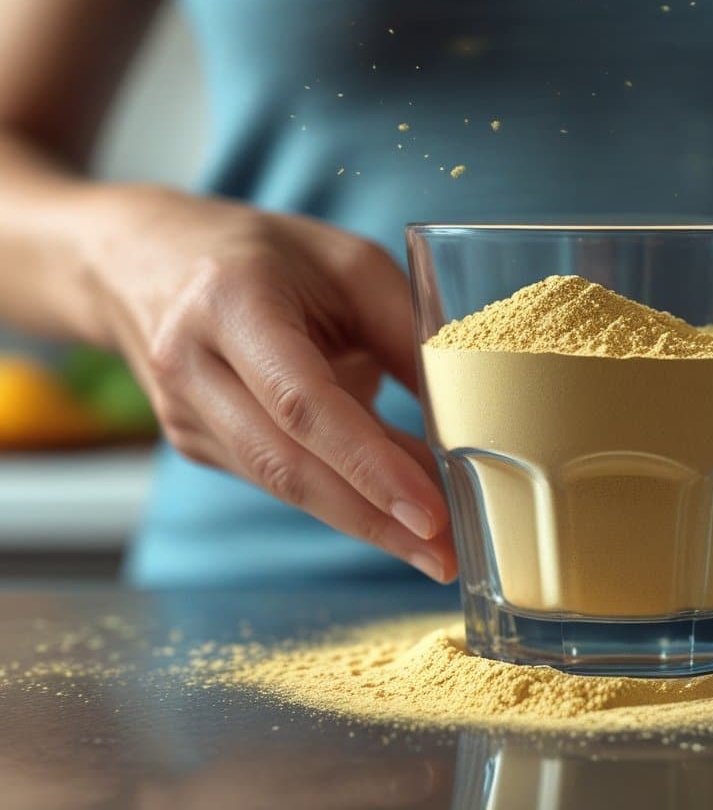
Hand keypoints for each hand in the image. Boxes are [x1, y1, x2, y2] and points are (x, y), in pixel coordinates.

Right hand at [83, 187, 453, 581]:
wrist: (146, 259)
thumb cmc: (266, 255)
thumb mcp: (348, 265)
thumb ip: (405, 330)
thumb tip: (465, 412)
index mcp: (230, 303)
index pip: (303, 403)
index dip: (368, 464)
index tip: (429, 513)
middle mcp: (192, 364)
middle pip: (288, 465)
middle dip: (373, 520)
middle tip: (447, 556)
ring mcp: (184, 413)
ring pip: (283, 485)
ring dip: (364, 520)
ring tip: (436, 545)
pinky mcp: (195, 443)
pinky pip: (277, 480)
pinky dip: (339, 498)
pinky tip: (391, 510)